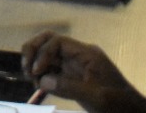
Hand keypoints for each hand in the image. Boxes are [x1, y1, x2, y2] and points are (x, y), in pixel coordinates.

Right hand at [20, 32, 145, 112]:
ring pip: (49, 56)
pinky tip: (38, 87)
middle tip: (27, 69)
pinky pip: (53, 71)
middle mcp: (79, 56)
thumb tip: (42, 80)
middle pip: (50, 42)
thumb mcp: (95, 97)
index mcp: (87, 54)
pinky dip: (42, 76)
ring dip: (36, 64)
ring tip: (32, 80)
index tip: (36, 72)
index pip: (57, 41)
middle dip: (34, 51)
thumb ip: (68, 87)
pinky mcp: (74, 79)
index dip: (42, 53)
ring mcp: (76, 67)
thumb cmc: (118, 104)